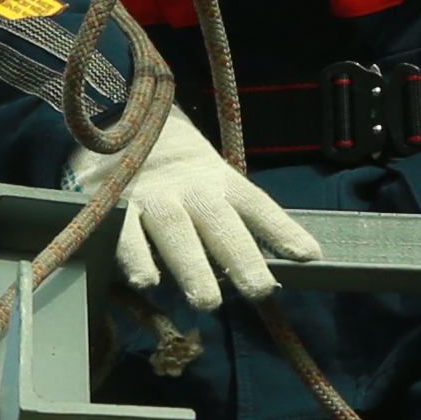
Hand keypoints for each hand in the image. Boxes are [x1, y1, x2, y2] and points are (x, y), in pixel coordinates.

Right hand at [110, 109, 320, 310]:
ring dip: (192, 266)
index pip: (256, 205)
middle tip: (259, 289)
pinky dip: (135, 256)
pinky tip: (146, 282)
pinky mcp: (112, 203)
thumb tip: (289, 259)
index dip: (281, 229)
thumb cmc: (174, 167)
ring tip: (208, 301)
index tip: (308, 255)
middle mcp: (190, 187)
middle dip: (240, 256)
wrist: (119, 117)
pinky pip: (124, 232)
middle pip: (220, 222)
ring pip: (175, 230)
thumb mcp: (210, 178)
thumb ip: (236, 217)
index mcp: (219, 179)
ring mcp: (151, 195)